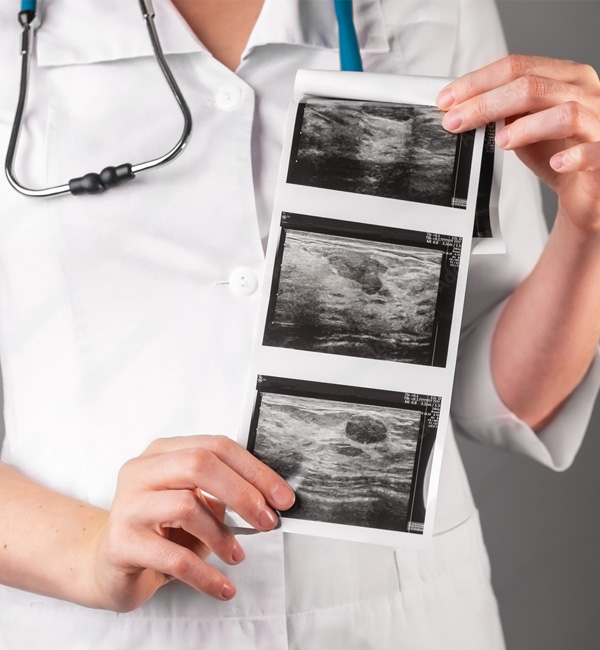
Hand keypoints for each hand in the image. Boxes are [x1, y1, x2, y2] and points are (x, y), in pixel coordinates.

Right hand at [89, 435, 294, 611]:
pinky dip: (205, 574)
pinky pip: (173, 557)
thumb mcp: (192, 501)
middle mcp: (141, 471)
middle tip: (268, 522)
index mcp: (163, 452)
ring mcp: (127, 505)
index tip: (282, 497)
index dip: (254, 470)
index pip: (215, 447)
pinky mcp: (121, 543)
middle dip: (242, 494)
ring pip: (186, 507)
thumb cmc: (159, 529)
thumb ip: (222, 491)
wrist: (108, 564)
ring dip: (222, 535)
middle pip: (199, 465)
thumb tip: (270, 499)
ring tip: (237, 555)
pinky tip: (222, 587)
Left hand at [436, 54, 599, 230]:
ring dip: (528, 127)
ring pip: (566, 113)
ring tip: (501, 141)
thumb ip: (502, 112)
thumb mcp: (523, 126)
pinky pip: (595, 151)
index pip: (518, 67)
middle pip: (533, 86)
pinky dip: (574, 156)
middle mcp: (586, 93)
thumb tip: (460, 106)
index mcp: (565, 78)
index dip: (478, 82)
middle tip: (457, 121)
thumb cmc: (556, 150)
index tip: (447, 100)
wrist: (586, 186)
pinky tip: (555, 162)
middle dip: (487, 103)